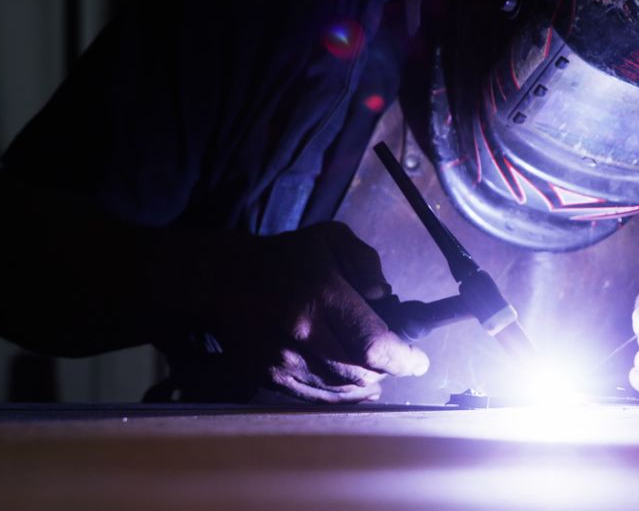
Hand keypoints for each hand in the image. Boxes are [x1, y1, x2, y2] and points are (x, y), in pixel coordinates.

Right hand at [223, 222, 428, 402]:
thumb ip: (366, 261)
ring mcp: (282, 360)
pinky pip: (316, 399)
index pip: (372, 342)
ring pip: (341, 390)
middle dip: (386, 370)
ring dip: (366, 383)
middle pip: (361, 372)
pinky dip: (343, 396)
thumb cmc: (283, 259)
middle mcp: (301, 332)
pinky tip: (358, 387)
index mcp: (320, 295)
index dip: (403, 359)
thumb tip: (383, 296)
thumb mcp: (330, 238)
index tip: (418, 361)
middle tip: (396, 358)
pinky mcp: (269, 377)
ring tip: (376, 368)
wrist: (220, 281)